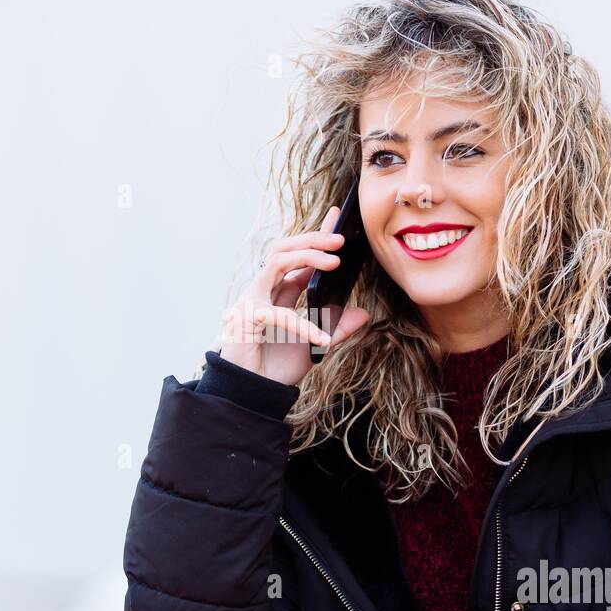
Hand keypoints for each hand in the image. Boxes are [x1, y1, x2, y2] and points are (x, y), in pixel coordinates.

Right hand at [217, 205, 370, 385]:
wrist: (253, 393)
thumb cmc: (276, 367)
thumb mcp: (315, 347)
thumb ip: (336, 329)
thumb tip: (363, 313)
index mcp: (278, 292)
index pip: (299, 257)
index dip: (316, 236)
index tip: (337, 216)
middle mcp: (264, 290)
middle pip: (284, 249)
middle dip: (312, 239)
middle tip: (340, 239)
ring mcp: (252, 300)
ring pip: (276, 262)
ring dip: (306, 257)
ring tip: (334, 262)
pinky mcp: (247, 318)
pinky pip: (278, 312)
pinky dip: (303, 324)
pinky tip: (323, 339)